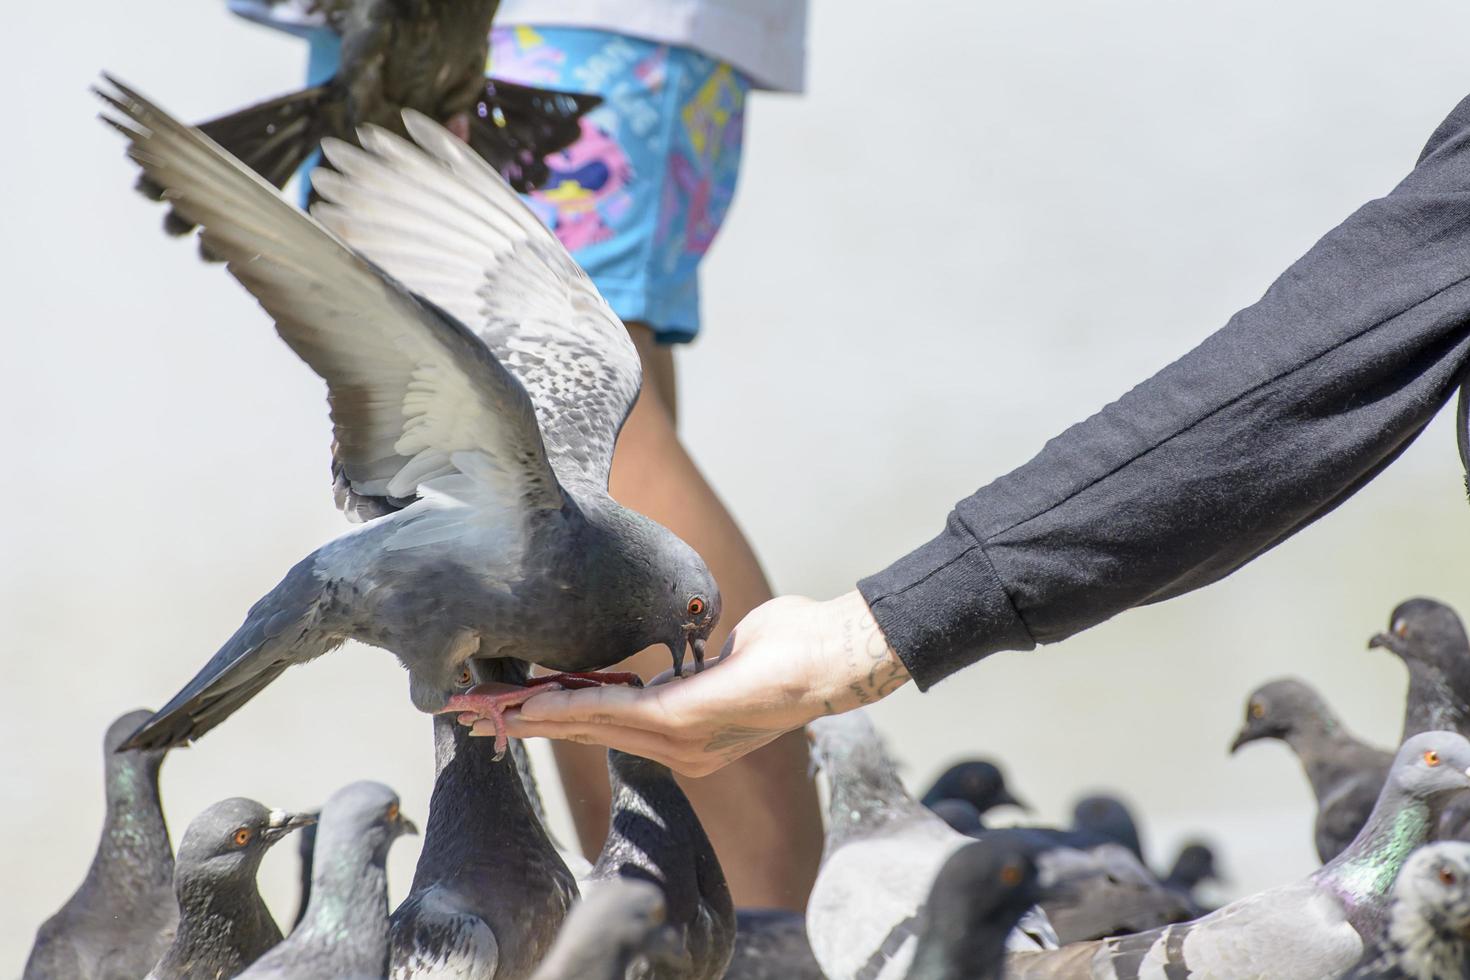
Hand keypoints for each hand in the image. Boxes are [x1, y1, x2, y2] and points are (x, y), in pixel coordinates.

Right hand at [494, 590, 911, 775]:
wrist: (831, 657)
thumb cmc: (790, 647)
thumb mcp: (728, 657)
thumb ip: (694, 666)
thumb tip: (686, 655)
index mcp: (687, 738)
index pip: (607, 729)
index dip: (555, 721)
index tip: (509, 713)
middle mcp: (681, 750)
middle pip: (588, 735)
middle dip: (527, 725)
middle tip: (474, 718)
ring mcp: (683, 741)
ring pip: (592, 725)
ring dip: (536, 715)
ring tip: (490, 710)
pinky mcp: (685, 721)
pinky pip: (615, 712)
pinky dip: (572, 706)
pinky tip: (536, 702)